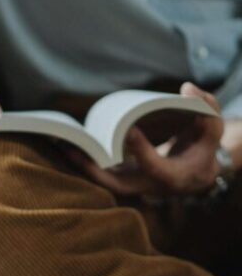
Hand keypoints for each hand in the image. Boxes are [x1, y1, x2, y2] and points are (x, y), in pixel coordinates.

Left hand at [68, 83, 223, 196]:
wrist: (195, 176)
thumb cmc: (202, 150)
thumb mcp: (212, 131)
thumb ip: (207, 108)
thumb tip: (186, 89)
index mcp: (171, 176)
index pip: (153, 165)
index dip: (141, 149)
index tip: (129, 129)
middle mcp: (147, 187)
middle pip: (116, 183)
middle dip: (93, 169)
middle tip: (75, 148)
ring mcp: (132, 186)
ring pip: (102, 182)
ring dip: (81, 166)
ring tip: (63, 144)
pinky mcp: (122, 181)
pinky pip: (99, 176)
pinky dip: (83, 163)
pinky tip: (68, 145)